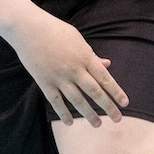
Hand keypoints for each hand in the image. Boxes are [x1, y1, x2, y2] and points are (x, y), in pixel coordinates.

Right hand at [10, 11, 128, 125]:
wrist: (28, 29)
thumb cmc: (55, 31)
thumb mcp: (78, 39)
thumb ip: (92, 55)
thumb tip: (108, 64)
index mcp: (85, 57)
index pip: (105, 78)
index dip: (116, 92)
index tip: (125, 103)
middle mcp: (74, 69)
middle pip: (94, 92)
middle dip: (107, 107)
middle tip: (117, 119)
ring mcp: (59, 77)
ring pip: (77, 100)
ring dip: (88, 114)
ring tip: (98, 124)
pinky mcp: (44, 82)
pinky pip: (56, 101)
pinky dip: (63, 113)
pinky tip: (69, 123)